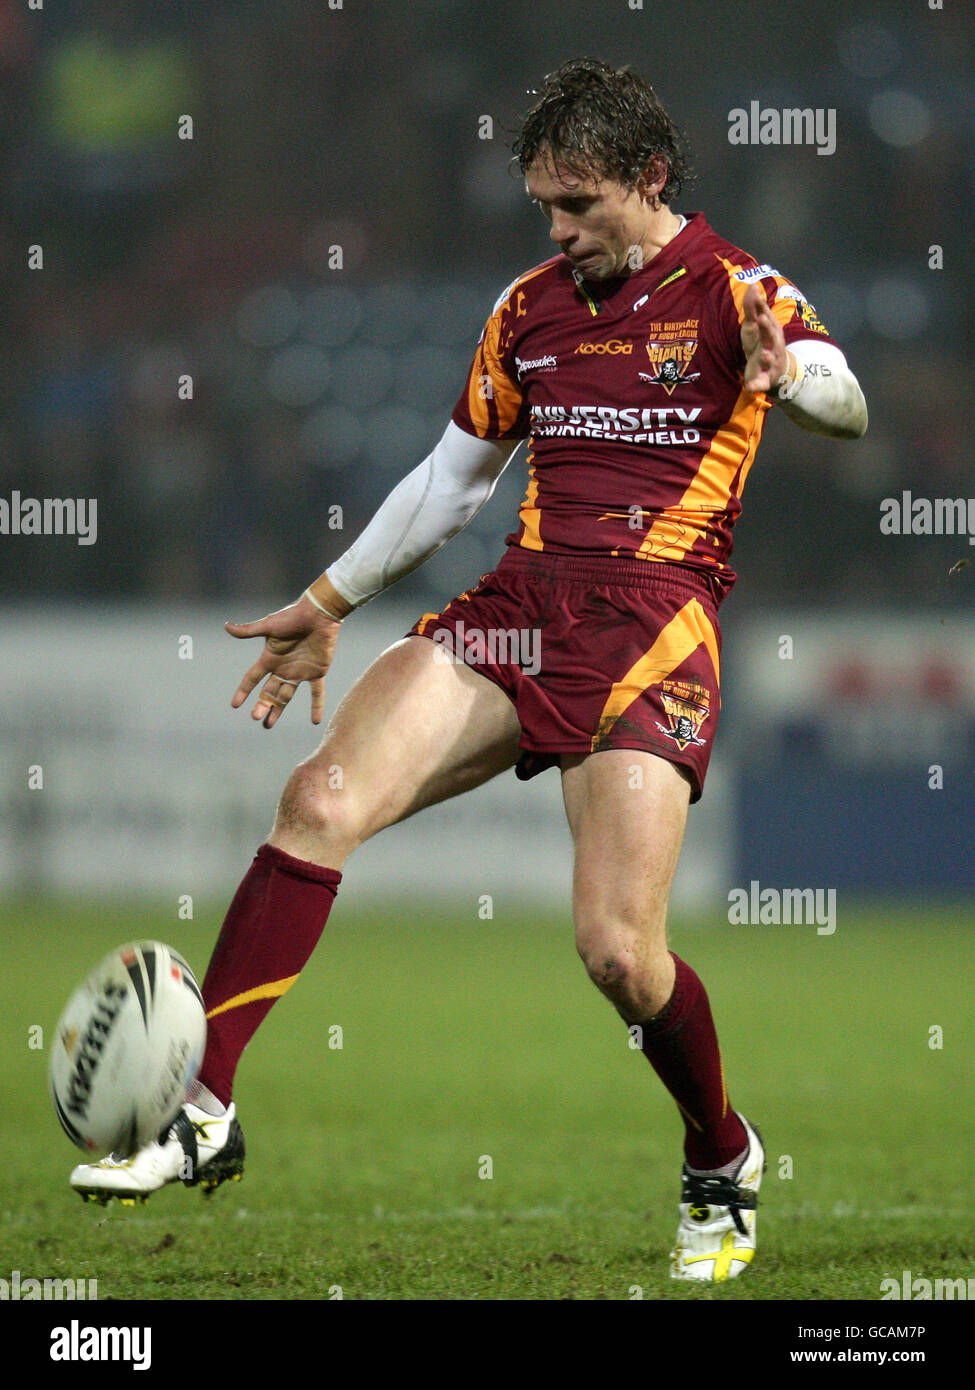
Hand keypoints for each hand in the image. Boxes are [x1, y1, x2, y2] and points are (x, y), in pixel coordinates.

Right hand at [226, 593, 340, 728]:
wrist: (318, 614)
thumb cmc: (293, 616)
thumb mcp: (269, 625)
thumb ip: (249, 630)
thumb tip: (226, 626)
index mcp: (270, 658)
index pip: (252, 678)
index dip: (244, 690)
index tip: (235, 704)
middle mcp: (283, 667)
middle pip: (268, 691)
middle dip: (262, 705)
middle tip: (256, 718)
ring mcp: (299, 671)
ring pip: (287, 696)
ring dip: (278, 710)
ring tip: (269, 724)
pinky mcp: (317, 672)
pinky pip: (316, 692)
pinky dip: (317, 706)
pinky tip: (315, 721)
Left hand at [740, 283, 790, 394]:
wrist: (779, 370)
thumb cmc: (764, 343)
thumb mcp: (756, 327)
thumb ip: (754, 308)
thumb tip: (753, 285)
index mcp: (771, 332)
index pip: (766, 317)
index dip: (761, 308)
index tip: (756, 297)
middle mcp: (773, 345)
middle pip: (771, 336)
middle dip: (767, 329)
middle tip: (761, 320)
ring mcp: (771, 362)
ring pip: (770, 359)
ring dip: (768, 357)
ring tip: (765, 355)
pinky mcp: (765, 379)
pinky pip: (762, 383)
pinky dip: (757, 385)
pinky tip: (750, 387)